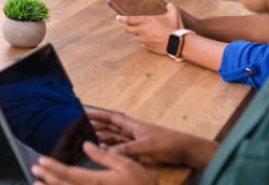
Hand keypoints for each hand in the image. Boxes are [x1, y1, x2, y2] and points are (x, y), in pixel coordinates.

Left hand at [31, 142, 154, 184]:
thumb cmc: (143, 184)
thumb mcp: (127, 164)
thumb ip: (104, 156)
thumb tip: (86, 144)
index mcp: (98, 182)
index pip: (69, 174)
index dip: (53, 167)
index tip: (41, 161)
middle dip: (47, 178)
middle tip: (34, 170)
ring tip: (37, 184)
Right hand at [87, 110, 212, 168]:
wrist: (186, 150)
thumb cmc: (169, 142)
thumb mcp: (146, 146)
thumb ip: (127, 149)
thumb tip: (108, 152)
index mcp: (133, 125)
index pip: (111, 118)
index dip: (98, 116)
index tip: (84, 115)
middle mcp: (133, 132)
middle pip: (111, 130)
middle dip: (98, 129)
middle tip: (82, 132)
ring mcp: (137, 142)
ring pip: (116, 140)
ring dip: (105, 141)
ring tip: (91, 143)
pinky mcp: (142, 152)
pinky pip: (123, 150)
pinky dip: (114, 151)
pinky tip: (107, 155)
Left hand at [116, 3, 182, 54]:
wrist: (179, 43)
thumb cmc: (175, 28)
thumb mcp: (174, 14)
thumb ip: (170, 7)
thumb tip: (168, 4)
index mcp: (146, 21)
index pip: (129, 19)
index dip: (122, 18)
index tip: (118, 17)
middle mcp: (143, 30)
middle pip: (128, 29)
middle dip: (127, 27)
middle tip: (130, 25)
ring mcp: (145, 40)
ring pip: (135, 37)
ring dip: (136, 34)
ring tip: (141, 31)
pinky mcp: (148, 47)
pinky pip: (142, 44)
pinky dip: (143, 41)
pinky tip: (149, 39)